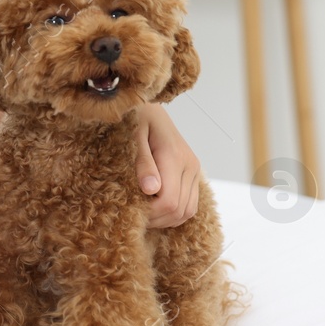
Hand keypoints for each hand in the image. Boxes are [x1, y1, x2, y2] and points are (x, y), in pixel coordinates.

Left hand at [134, 103, 202, 228]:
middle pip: (179, 210)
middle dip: (156, 219)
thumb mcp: (133, 137)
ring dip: (166, 219)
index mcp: (174, 156)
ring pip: (188, 211)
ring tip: (144, 214)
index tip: (131, 212)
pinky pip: (190, 203)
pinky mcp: (193, 173)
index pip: (168, 201)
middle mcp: (190, 165)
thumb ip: (143, 163)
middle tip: (135, 216)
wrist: (149, 106)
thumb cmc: (135, 119)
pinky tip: (156, 208)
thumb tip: (150, 190)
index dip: (150, 213)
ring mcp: (194, 170)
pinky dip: (174, 212)